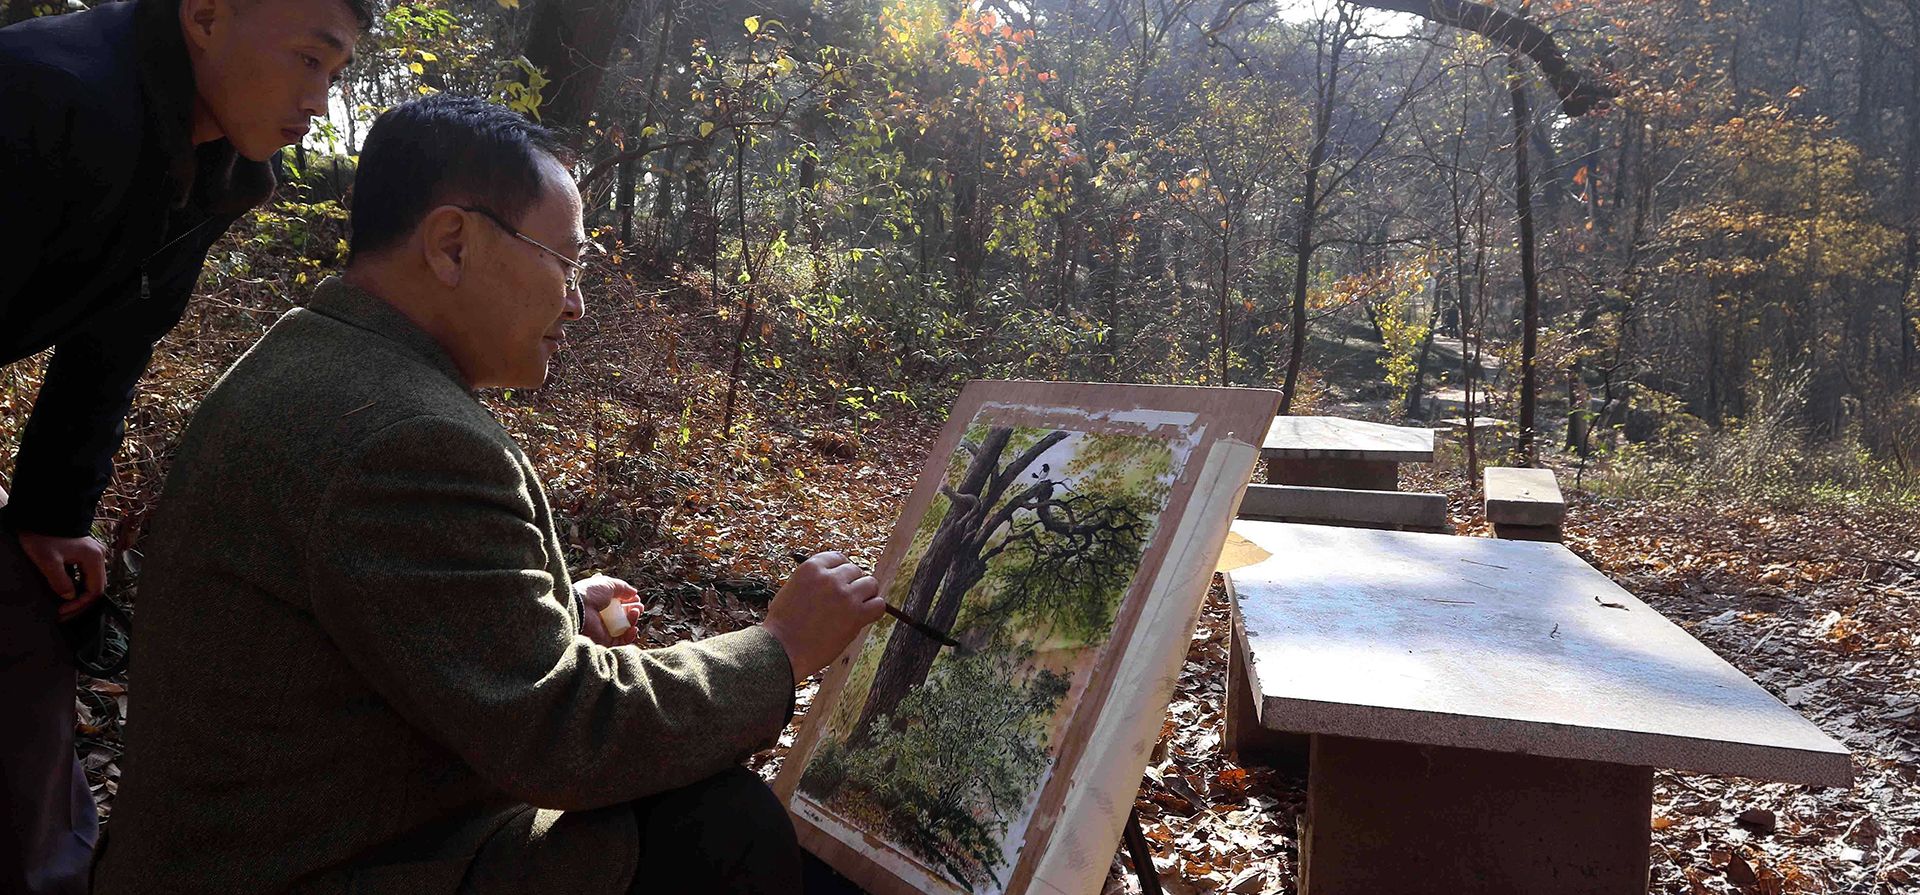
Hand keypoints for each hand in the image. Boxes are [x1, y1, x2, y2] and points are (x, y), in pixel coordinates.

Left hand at [15, 530, 106, 621]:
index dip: (80, 605)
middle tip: (62, 614)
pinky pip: (85, 574)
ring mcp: (93, 554)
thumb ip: (60, 581)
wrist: (42, 514)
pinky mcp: (84, 552)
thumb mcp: (48, 560)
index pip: (95, 590)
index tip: (62, 611)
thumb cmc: (45, 535)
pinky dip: (76, 586)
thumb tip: (68, 597)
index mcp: (94, 558)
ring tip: (62, 606)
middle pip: (96, 587)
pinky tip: (64, 591)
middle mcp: (98, 556)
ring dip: (78, 596)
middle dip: (80, 604)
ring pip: (91, 582)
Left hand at [575, 574, 642, 646]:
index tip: (636, 598)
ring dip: (633, 620)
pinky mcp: (604, 641)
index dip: (630, 601)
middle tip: (639, 607)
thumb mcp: (608, 584)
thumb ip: (622, 587)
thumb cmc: (590, 594)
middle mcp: (602, 616)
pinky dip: (630, 635)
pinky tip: (633, 628)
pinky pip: (621, 641)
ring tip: (635, 612)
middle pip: (623, 616)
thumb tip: (634, 592)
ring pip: (624, 628)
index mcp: (601, 602)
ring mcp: (604, 630)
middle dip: (634, 610)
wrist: (578, 609)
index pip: (619, 604)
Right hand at [762, 552, 884, 682]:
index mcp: (811, 567)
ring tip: (856, 609)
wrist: (782, 650)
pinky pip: (879, 605)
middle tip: (846, 601)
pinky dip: (875, 610)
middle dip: (852, 584)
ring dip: (866, 596)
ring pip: (870, 584)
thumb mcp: (792, 589)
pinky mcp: (856, 614)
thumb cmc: (783, 625)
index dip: (842, 571)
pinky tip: (865, 618)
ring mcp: (844, 594)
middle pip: (856, 571)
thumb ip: (814, 580)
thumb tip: (836, 578)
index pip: (838, 558)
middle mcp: (830, 577)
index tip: (842, 582)